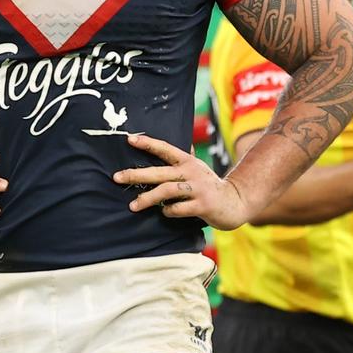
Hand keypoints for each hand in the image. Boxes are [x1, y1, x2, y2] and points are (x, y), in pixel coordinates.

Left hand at [113, 133, 249, 229]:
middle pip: (160, 172)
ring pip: (167, 191)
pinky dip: (168, 211)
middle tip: (117, 177)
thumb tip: (163, 148)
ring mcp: (198, 188)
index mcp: (188, 161)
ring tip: (133, 205)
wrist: (236, 201)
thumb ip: (181, 160)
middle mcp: (192, 172)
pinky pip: (179, 209)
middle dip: (136, 174)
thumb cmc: (209, 185)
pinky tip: (164, 212)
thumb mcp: (196, 168)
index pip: (165, 148)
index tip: (129, 139)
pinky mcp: (203, 205)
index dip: (147, 143)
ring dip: (147, 198)